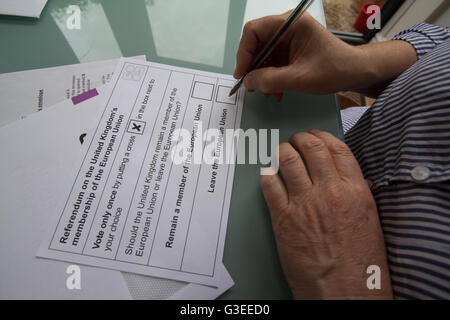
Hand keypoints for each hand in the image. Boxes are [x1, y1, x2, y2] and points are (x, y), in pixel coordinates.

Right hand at [234, 12, 416, 97]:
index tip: (242, 74)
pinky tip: (276, 90)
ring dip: (262, 75)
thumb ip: (271, 80)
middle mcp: (287, 27)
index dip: (244, 53)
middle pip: (256, 43)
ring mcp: (288, 38)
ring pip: (262, 54)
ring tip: (267, 92)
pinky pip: (272, 61)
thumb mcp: (300, 78)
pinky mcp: (290, 49)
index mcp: (291, 24)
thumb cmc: (334, 69)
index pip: (254, 31)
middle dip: (253, 66)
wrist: (354, 73)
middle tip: (252, 86)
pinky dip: (270, 76)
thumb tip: (248, 81)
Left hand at [261, 129, 392, 298]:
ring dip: (282, 152)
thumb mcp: (369, 220)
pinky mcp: (283, 217)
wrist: (343, 291)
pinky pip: (270, 184)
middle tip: (295, 141)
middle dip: (300, 139)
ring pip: (288, 160)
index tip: (315, 135)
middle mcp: (330, 191)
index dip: (323, 136)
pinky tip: (268, 175)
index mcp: (356, 191)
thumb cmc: (360, 264)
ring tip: (280, 153)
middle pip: (311, 148)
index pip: (337, 148)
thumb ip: (354, 193)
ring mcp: (305, 203)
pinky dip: (267, 175)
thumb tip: (339, 177)